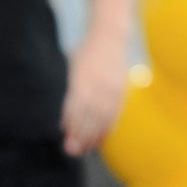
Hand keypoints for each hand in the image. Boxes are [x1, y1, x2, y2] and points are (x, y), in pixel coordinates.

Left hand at [61, 34, 127, 155]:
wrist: (109, 36)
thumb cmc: (85, 54)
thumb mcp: (71, 70)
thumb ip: (69, 95)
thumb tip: (65, 123)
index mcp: (81, 81)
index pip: (75, 109)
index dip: (72, 127)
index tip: (67, 141)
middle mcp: (96, 86)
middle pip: (89, 117)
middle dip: (81, 136)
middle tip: (74, 151)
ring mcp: (110, 88)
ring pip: (103, 118)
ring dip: (94, 136)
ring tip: (86, 149)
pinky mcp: (121, 89)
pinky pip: (115, 113)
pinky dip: (108, 128)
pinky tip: (102, 139)